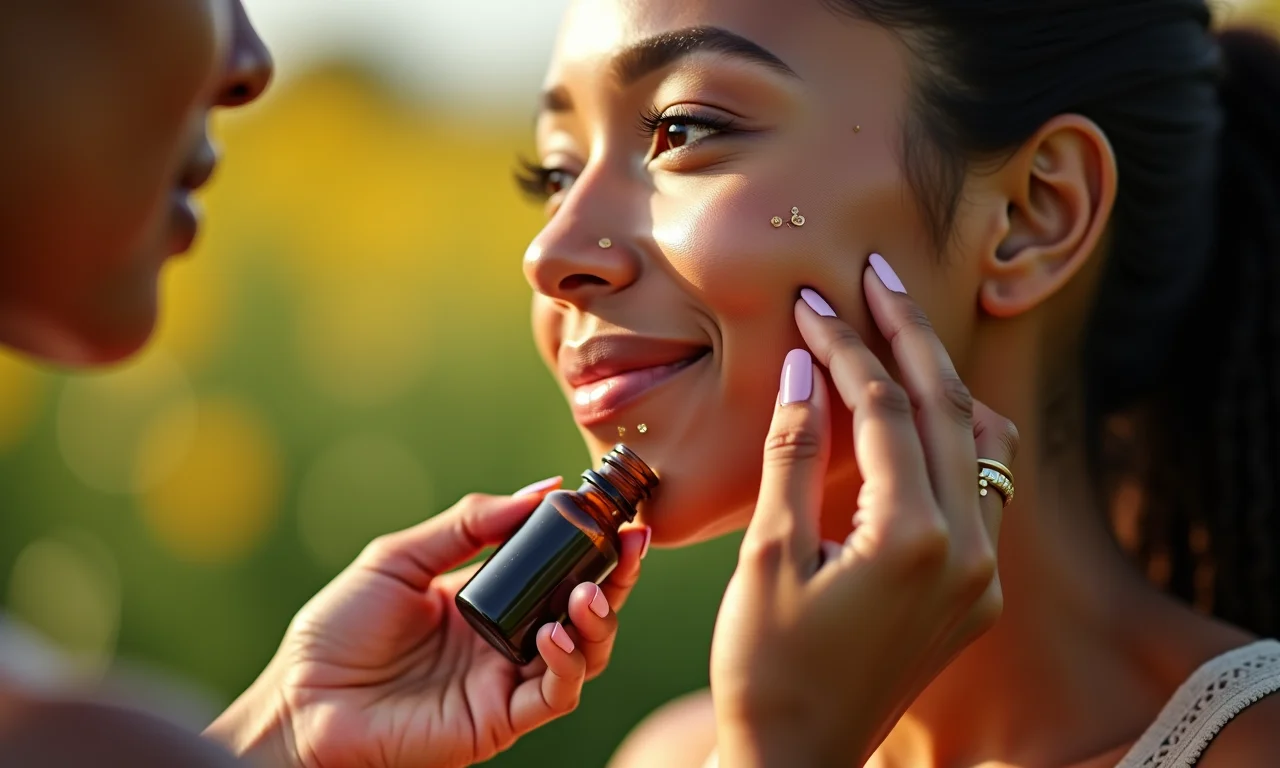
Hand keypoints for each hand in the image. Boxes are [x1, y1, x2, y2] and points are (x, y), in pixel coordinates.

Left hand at [206, 481, 650, 767]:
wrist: (300, 704)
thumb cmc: (338, 631)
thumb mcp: (401, 558)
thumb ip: (468, 525)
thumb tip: (541, 489)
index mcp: (487, 599)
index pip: (557, 570)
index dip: (593, 544)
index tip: (614, 514)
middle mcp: (506, 640)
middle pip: (584, 610)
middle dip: (617, 579)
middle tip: (631, 545)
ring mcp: (505, 682)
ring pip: (584, 655)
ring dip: (599, 622)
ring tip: (587, 594)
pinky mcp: (498, 721)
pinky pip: (553, 695)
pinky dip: (567, 664)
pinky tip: (552, 634)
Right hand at [709, 258, 1019, 766]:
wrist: (797, 758)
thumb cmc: (765, 666)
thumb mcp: (768, 555)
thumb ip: (795, 454)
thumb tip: (810, 368)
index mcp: (916, 541)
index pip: (887, 410)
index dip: (847, 347)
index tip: (813, 301)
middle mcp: (970, 552)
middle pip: (953, 407)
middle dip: (911, 334)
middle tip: (878, 275)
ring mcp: (982, 575)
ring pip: (982, 443)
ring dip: (942, 381)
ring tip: (897, 330)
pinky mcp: (976, 592)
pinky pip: (981, 488)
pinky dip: (952, 437)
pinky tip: (915, 413)